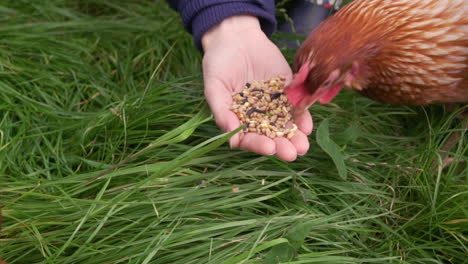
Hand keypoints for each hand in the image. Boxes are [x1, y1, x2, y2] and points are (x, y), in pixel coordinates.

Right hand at [202, 15, 312, 160]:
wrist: (236, 37)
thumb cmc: (219, 63)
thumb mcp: (215, 86)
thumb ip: (221, 111)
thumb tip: (231, 140)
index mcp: (239, 120)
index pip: (249, 138)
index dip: (258, 145)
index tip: (268, 148)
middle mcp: (258, 117)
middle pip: (271, 136)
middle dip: (282, 146)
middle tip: (292, 153)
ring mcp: (274, 105)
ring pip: (286, 125)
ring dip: (295, 137)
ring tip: (303, 146)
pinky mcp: (288, 91)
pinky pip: (296, 106)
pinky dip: (303, 116)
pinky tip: (308, 125)